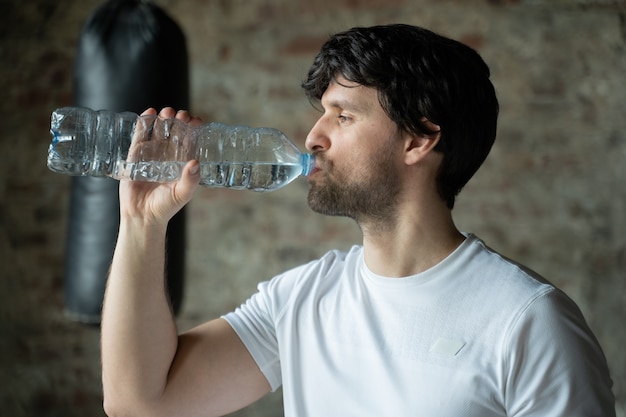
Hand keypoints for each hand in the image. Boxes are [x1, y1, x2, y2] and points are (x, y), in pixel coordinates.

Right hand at [119, 107, 202, 225]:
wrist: (142, 216)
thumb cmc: (165, 207)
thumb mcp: (182, 194)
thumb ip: (191, 180)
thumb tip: (195, 162)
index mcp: (182, 163)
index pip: (189, 141)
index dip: (193, 130)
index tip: (196, 120)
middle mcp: (168, 156)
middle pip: (175, 132)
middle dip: (179, 121)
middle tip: (181, 114)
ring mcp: (151, 154)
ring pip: (159, 131)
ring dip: (163, 119)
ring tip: (167, 112)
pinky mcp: (135, 155)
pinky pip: (140, 135)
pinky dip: (144, 124)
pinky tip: (149, 113)